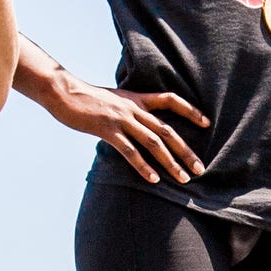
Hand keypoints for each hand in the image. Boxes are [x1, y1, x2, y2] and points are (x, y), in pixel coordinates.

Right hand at [47, 73, 208, 183]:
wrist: (63, 91)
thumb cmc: (87, 98)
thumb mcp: (114, 99)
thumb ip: (129, 110)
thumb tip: (139, 123)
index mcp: (137, 98)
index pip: (170, 100)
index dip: (189, 110)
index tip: (206, 122)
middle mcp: (134, 108)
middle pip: (167, 130)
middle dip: (185, 151)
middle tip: (200, 168)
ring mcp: (121, 119)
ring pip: (153, 142)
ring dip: (170, 162)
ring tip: (183, 178)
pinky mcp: (107, 130)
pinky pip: (130, 151)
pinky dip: (143, 166)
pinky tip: (154, 179)